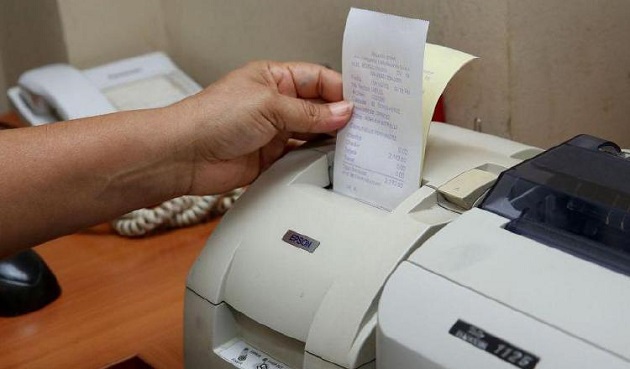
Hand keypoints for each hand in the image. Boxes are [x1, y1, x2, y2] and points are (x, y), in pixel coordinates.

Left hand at [176, 61, 352, 194]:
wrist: (184, 156)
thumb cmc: (212, 118)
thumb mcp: (269, 106)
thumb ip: (309, 112)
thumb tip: (343, 112)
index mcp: (274, 78)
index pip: (317, 79)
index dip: (340, 91)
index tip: (362, 104)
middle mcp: (275, 103)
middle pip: (318, 107)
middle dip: (338, 116)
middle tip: (364, 127)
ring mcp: (273, 131)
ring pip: (312, 133)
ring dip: (329, 140)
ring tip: (351, 146)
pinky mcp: (270, 158)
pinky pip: (301, 157)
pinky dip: (315, 160)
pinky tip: (328, 162)